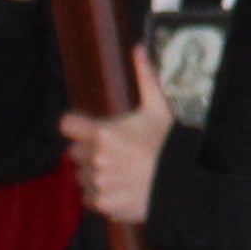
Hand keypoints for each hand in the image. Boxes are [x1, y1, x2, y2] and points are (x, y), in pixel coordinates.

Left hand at [63, 49, 170, 226]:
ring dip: (95, 176)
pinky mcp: (103, 204)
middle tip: (114, 155)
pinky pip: (91, 199)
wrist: (183, 183)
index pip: (67, 125)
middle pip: (74, 154)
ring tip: (120, 174)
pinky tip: (122, 190)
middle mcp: (95, 158)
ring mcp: (98, 182)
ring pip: (82, 178)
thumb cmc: (168, 143)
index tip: (87, 131)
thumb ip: (144, 77)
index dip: (77, 128)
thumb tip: (138, 46)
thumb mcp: (158, 107)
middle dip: (89, 154)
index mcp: (103, 132)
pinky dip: (102, 196)